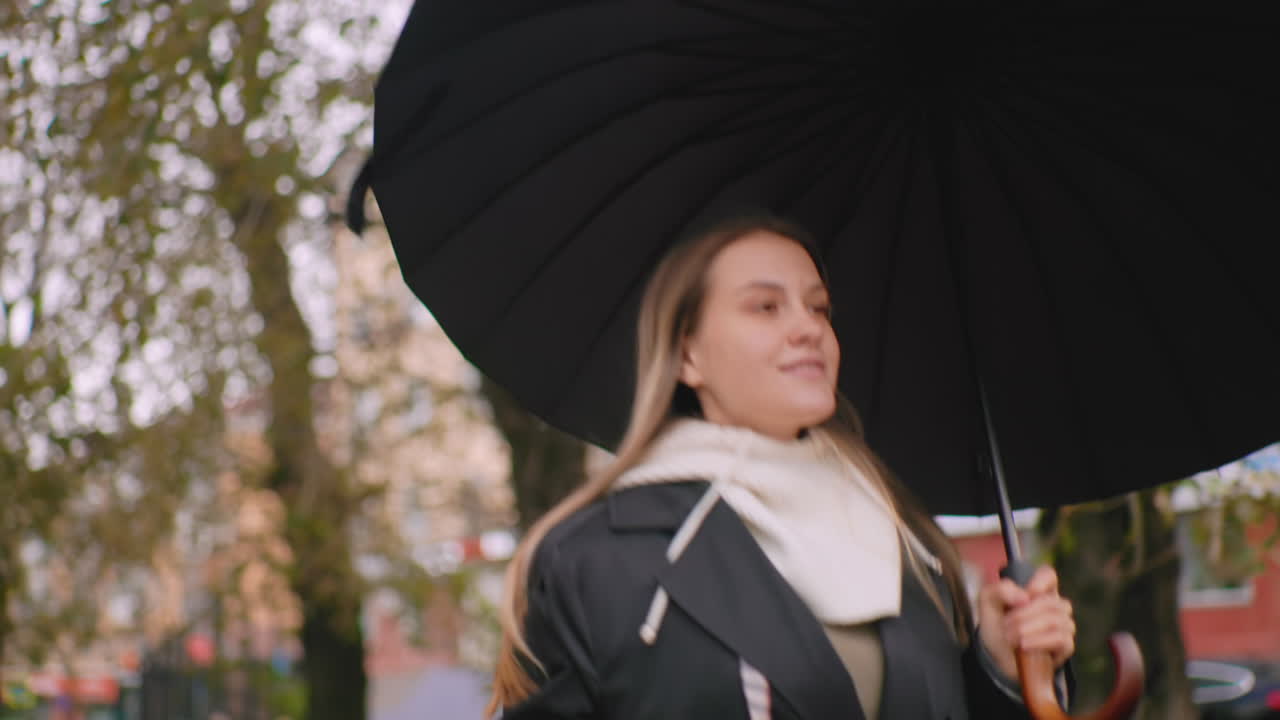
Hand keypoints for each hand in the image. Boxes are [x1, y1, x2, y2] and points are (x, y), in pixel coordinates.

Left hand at [977, 565, 1075, 680]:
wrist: (996, 655)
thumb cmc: (997, 624)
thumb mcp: (987, 602)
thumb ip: (999, 590)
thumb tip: (1024, 597)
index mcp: (1038, 590)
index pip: (1049, 576)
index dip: (1040, 582)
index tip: (1027, 594)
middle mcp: (1054, 606)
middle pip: (1050, 602)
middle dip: (1023, 615)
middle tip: (1005, 626)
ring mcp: (1063, 625)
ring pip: (1056, 620)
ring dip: (1028, 629)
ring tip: (1011, 638)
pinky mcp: (1065, 645)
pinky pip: (1061, 639)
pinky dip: (1040, 641)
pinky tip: (1024, 646)